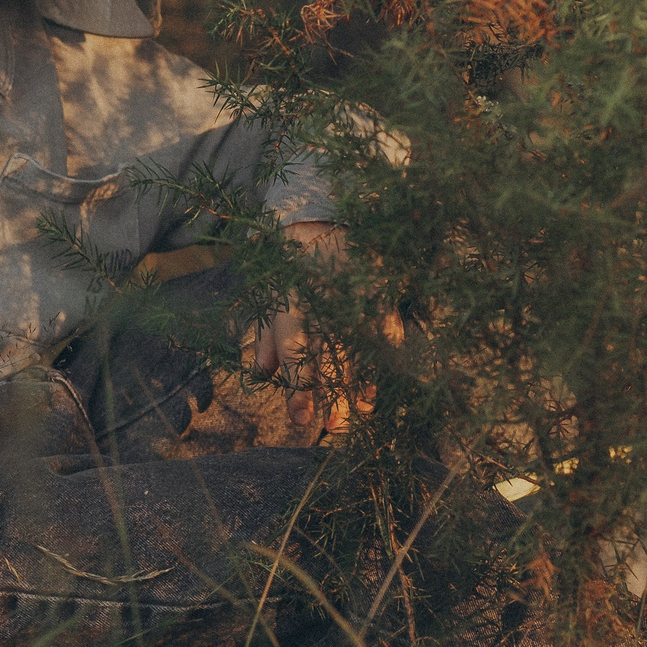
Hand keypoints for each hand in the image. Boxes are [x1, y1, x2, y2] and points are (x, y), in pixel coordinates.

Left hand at [251, 221, 367, 434]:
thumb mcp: (272, 297)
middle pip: (330, 357)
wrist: (326, 219)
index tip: (300, 419)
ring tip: (359, 416)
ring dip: (361, 387)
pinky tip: (379, 388)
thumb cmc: (292, 266)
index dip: (298, 388)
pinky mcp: (379, 294)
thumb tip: (262, 377)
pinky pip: (385, 332)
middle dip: (332, 395)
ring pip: (361, 350)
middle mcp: (324, 305)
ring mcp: (355, 299)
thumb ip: (268, 339)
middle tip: (333, 427)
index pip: (295, 352)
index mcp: (292, 304)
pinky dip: (383, 361)